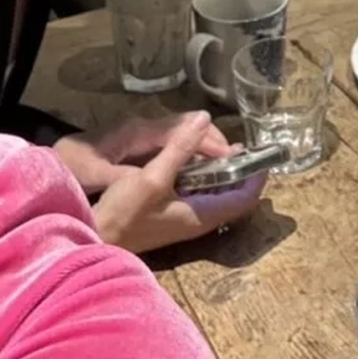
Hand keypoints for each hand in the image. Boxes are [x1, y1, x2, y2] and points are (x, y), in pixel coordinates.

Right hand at [54, 113, 264, 252]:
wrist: (97, 239)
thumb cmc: (125, 213)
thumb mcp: (153, 176)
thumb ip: (180, 148)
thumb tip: (205, 119)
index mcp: (204, 215)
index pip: (246, 197)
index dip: (257, 174)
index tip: (260, 151)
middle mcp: (200, 220)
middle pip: (233, 195)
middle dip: (238, 169)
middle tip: (236, 143)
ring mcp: (185, 220)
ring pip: (214, 194)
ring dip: (219, 172)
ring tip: (216, 146)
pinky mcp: (172, 216)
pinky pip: (197, 194)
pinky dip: (201, 177)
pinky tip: (189, 159)